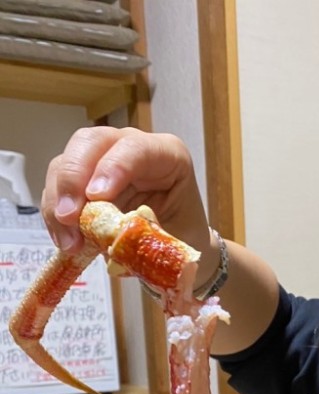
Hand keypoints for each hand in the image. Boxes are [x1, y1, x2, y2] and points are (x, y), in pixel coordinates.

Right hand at [40, 126, 211, 268]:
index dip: (112, 168)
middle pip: (90, 143)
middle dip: (73, 180)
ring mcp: (102, 159)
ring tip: (68, 242)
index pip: (135, 147)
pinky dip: (55, 214)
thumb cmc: (183, 234)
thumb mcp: (177, 237)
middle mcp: (130, 147)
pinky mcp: (83, 179)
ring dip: (59, 202)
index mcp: (167, 155)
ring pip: (66, 162)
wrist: (178, 241)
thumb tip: (116, 245)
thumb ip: (150, 237)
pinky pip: (58, 188)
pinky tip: (64, 240)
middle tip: (68, 218)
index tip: (96, 196)